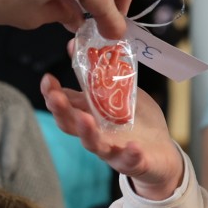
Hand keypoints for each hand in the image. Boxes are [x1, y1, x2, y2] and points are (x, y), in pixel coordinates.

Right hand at [40, 73, 184, 200]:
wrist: (160, 151)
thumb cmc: (136, 121)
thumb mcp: (117, 92)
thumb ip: (97, 74)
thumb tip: (74, 44)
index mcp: (90, 116)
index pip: (64, 106)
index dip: (52, 94)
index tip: (47, 79)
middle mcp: (96, 134)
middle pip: (71, 125)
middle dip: (61, 111)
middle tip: (55, 98)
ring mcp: (113, 150)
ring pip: (95, 145)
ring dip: (88, 133)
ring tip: (86, 119)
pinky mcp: (134, 163)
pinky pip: (130, 161)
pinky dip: (130, 154)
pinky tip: (133, 147)